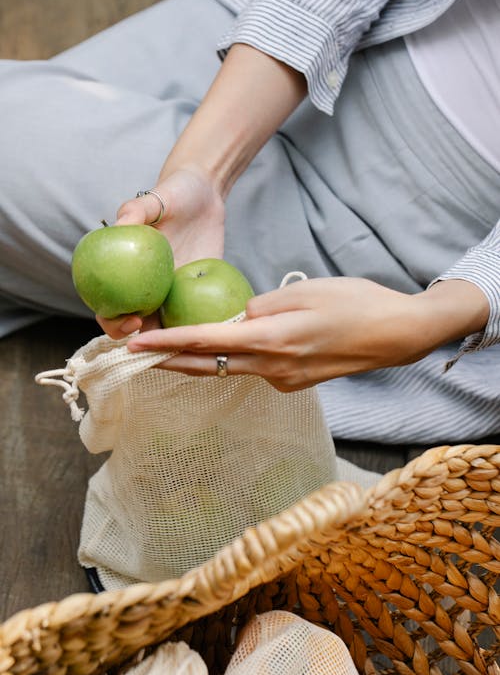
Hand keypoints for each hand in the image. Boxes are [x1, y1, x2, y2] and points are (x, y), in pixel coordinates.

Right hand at [97, 165, 224, 338]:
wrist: (205, 193)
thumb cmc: (175, 192)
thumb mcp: (158, 197)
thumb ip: (137, 210)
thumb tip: (120, 224)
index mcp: (128, 273)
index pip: (109, 307)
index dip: (113, 322)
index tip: (133, 320)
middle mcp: (148, 288)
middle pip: (139, 328)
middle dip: (146, 344)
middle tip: (164, 341)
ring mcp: (175, 293)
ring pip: (170, 328)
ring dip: (177, 343)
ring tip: (192, 349)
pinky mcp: (199, 291)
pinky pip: (198, 314)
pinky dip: (204, 327)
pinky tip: (217, 335)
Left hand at [126, 277, 488, 391]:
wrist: (396, 334)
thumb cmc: (355, 303)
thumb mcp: (303, 291)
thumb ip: (261, 306)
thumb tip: (237, 318)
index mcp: (272, 340)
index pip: (206, 342)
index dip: (166, 345)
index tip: (134, 346)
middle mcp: (273, 368)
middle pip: (210, 366)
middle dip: (169, 362)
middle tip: (134, 356)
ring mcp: (284, 381)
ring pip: (230, 370)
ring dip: (198, 362)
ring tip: (166, 352)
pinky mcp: (294, 383)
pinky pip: (254, 370)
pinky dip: (234, 360)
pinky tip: (226, 348)